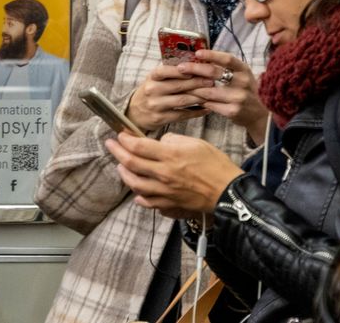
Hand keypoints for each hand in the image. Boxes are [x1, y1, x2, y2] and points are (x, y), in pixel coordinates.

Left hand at [105, 131, 241, 218]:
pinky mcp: (169, 204)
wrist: (228, 192)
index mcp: (170, 156)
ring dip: (124, 174)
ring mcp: (165, 192)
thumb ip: (173, 141)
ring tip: (121, 166)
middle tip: (110, 145)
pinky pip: (148, 201)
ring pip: (134, 184)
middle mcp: (163, 174)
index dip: (125, 139)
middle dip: (117, 152)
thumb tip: (160, 144)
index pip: (138, 146)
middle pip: (131, 163)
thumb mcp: (196, 143)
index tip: (120, 135)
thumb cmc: (216, 165)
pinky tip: (137, 191)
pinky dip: (139, 196)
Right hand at [126, 64, 214, 131]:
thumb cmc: (151, 91)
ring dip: (199, 97)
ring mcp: (156, 105)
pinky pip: (182, 114)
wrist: (134, 112)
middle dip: (197, 83)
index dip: (181, 70)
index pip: (165, 70)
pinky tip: (206, 109)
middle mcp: (152, 90)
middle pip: (178, 85)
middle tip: (212, 81)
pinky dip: (196, 112)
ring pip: (182, 100)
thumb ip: (170, 72)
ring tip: (211, 93)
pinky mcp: (160, 118)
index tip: (196, 68)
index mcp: (152, 77)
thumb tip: (194, 64)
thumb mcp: (155, 79)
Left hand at [177, 50, 269, 144]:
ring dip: (192, 87)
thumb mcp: (241, 76)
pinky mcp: (232, 111)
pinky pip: (210, 104)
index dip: (211, 55)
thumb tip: (201, 58)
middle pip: (214, 72)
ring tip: (181, 83)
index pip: (227, 59)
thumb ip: (226, 68)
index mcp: (244, 70)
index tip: (197, 53)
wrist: (260, 115)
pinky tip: (191, 97)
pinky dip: (199, 100)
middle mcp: (242, 82)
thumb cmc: (246, 91)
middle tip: (181, 67)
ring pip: (208, 91)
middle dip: (194, 69)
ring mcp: (238, 98)